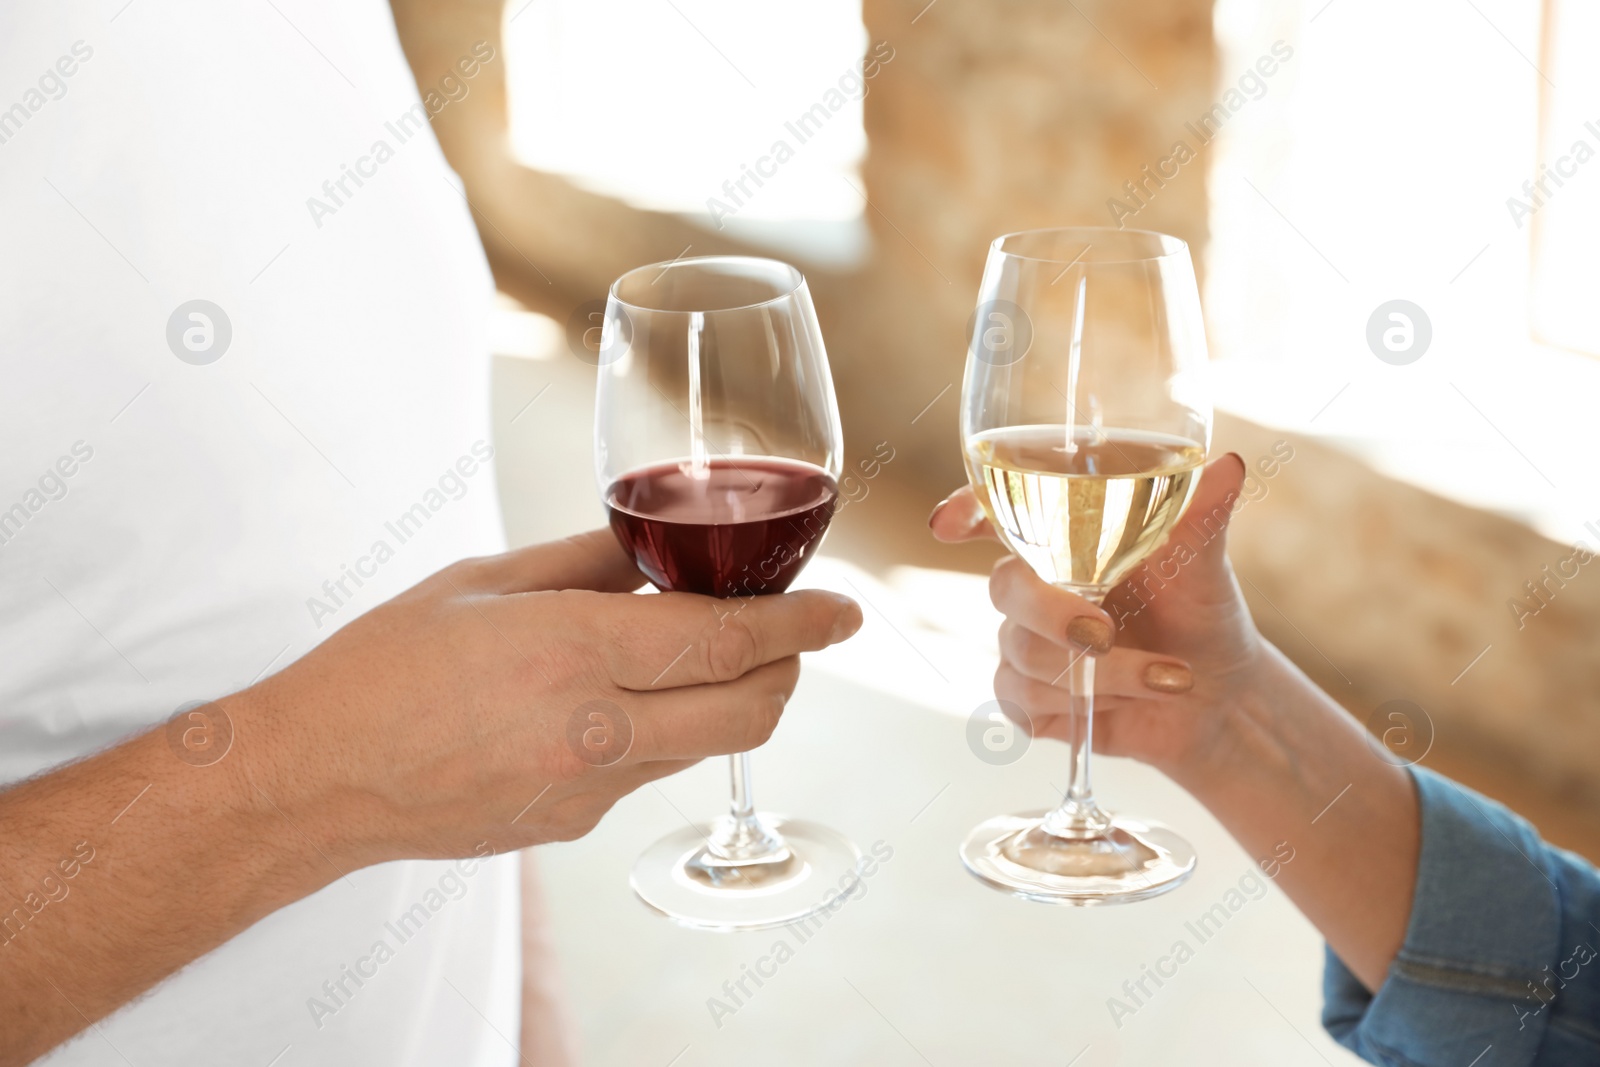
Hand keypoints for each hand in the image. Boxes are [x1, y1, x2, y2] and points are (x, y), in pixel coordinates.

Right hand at [233, 529, 862, 866]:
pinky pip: (648, 773)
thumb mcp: (484, 582)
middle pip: (748, 709)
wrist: (316, 778)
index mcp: (572, 652)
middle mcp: (593, 730)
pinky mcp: (570, 826)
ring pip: (705, 744)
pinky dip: (666, 731)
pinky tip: (625, 701)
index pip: (727, 639)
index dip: (802, 624)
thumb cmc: (383, 666)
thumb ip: (588, 563)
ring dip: (733, 699)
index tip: (846, 609)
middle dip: (792, 670)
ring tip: (709, 654)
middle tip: (795, 634)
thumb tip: (659, 547)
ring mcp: (586, 790)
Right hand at [930, 454, 1263, 778]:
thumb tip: (1229, 465)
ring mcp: (1026, 642)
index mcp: (1064, 539)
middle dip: (1052, 614)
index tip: (949, 525)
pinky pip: (1019, 698)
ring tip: (1168, 678)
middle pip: (1003, 587)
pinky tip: (1122, 705)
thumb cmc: (1204, 616)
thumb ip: (1200, 516)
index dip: (965, 513)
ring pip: (1021, 652)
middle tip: (1104, 634)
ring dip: (1101, 672)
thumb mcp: (1204, 565)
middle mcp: (1037, 586)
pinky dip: (1080, 704)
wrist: (1220, 700)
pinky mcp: (1028, 698)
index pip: (996, 514)